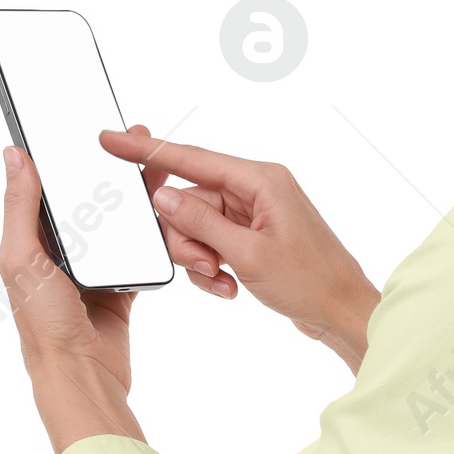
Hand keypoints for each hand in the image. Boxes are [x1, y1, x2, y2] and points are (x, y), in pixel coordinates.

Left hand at [0, 145, 142, 453]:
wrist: (81, 374)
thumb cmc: (43, 324)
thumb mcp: (23, 258)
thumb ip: (20, 207)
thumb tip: (14, 156)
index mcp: (33, 239)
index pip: (52, 186)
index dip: (71, 157)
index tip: (95, 132)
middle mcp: (62, 251)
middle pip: (93, 201)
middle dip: (116, 174)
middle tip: (143, 148)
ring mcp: (93, 269)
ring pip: (121, 224)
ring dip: (140, 204)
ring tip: (162, 180)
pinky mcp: (121, 287)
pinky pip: (141, 254)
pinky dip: (155, 241)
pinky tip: (168, 222)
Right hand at [99, 128, 380, 372]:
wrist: (342, 313)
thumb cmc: (311, 281)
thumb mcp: (247, 254)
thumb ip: (201, 222)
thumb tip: (163, 197)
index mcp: (261, 180)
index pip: (191, 158)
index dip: (147, 151)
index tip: (111, 140)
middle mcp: (257, 190)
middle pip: (190, 201)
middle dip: (187, 238)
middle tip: (206, 266)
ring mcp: (254, 214)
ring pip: (197, 226)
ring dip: (201, 258)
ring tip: (223, 280)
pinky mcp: (252, 237)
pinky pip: (213, 244)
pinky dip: (213, 268)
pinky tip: (231, 287)